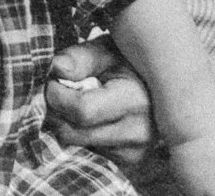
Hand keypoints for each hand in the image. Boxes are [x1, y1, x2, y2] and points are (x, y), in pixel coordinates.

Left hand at [45, 38, 156, 166]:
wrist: (161, 89)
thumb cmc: (127, 64)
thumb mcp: (106, 51)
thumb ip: (80, 58)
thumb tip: (57, 68)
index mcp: (136, 100)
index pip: (82, 110)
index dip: (57, 95)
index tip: (52, 82)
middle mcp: (140, 132)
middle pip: (73, 133)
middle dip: (55, 112)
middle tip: (58, 94)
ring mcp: (136, 153)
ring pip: (76, 146)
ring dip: (65, 126)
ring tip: (75, 104)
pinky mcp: (129, 164)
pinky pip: (88, 154)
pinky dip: (79, 138)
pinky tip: (89, 121)